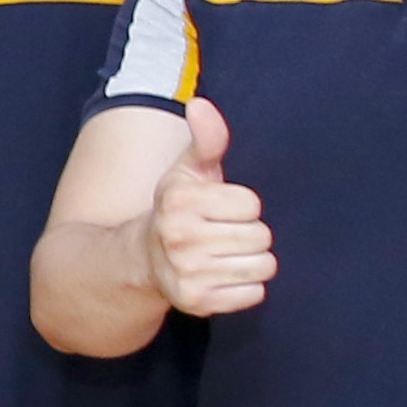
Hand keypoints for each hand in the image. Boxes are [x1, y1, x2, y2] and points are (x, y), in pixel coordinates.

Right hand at [147, 100, 271, 316]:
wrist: (143, 259)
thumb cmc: (178, 210)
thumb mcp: (189, 172)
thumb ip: (206, 139)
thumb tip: (200, 104)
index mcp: (179, 201)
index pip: (251, 204)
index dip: (242, 207)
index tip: (220, 210)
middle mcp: (178, 237)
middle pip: (260, 236)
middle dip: (248, 235)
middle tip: (222, 236)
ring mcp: (187, 272)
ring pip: (262, 265)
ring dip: (251, 262)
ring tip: (225, 256)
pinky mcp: (197, 302)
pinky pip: (253, 294)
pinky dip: (245, 288)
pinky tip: (223, 278)